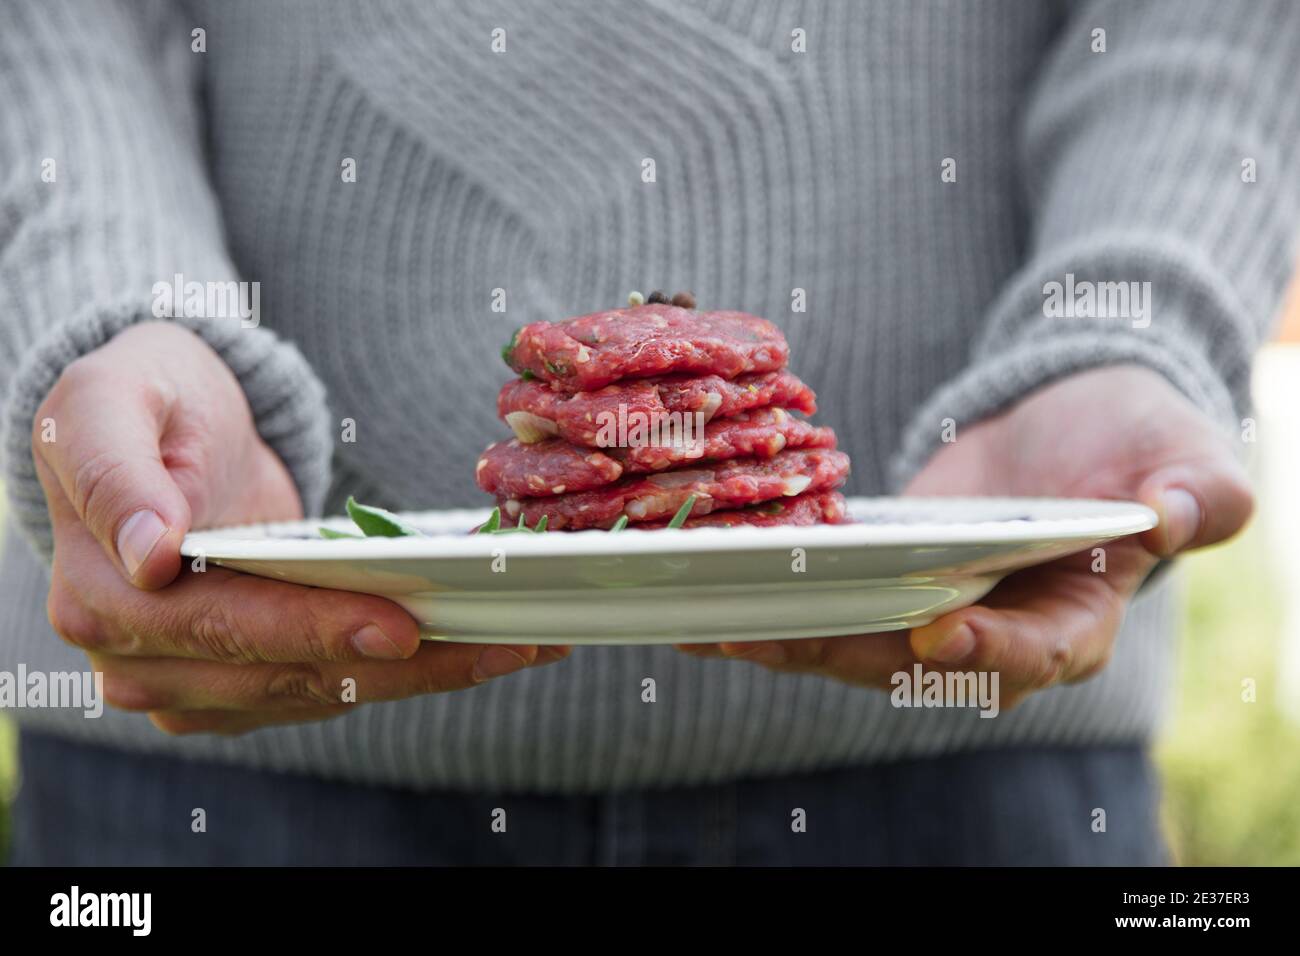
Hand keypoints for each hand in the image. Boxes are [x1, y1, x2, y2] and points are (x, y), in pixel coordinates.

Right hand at [35, 321, 564, 734]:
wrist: (168, 429)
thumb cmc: (143, 400)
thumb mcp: (105, 401)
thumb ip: (115, 471)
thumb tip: (150, 553)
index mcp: (105, 596)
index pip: (225, 626)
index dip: (316, 630)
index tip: (401, 625)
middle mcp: (142, 662)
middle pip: (291, 676)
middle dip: (405, 664)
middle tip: (505, 643)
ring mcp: (196, 684)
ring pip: (326, 694)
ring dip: (426, 676)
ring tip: (517, 644)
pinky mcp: (246, 685)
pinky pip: (334, 688)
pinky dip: (409, 672)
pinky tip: (478, 644)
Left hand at [677, 364, 1251, 709]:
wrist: (1071, 422)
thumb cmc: (1138, 440)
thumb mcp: (1184, 456)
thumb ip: (1196, 491)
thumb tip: (1172, 514)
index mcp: (1077, 622)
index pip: (1034, 653)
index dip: (988, 649)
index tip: (938, 631)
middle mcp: (994, 635)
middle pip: (913, 665)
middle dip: (838, 652)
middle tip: (767, 635)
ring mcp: (931, 613)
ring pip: (853, 644)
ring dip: (783, 639)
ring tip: (710, 622)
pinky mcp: (884, 584)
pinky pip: (827, 603)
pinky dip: (773, 600)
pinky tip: (709, 585)